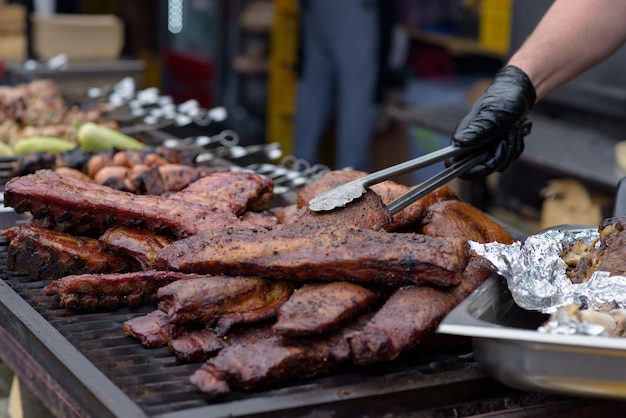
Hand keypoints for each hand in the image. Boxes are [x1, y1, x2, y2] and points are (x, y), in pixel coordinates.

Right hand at [448, 65, 535, 179]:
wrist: (519, 93)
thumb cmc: (503, 100)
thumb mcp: (491, 116)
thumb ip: (475, 131)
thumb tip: (458, 142)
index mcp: (464, 138)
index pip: (456, 164)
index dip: (470, 170)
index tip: (487, 163)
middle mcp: (472, 146)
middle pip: (484, 167)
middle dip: (500, 154)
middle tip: (506, 136)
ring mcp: (485, 148)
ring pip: (498, 164)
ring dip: (510, 148)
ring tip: (512, 131)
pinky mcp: (497, 148)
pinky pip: (507, 158)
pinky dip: (515, 146)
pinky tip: (515, 133)